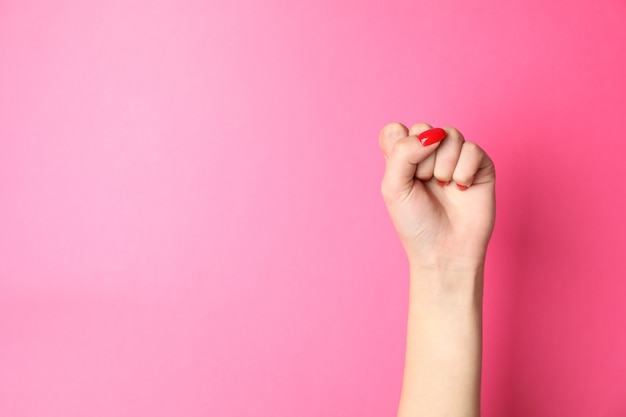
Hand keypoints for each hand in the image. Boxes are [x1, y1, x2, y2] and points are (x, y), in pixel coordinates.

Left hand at [379, 122, 495, 269]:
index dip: (399, 147)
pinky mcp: (479, 165)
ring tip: (444, 186)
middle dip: (422, 160)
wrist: (445, 251)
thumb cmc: (416, 223)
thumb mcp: (394, 188)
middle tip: (425, 184)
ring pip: (450, 134)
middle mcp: (428, 154)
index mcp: (403, 158)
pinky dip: (464, 171)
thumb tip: (432, 133)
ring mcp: (455, 158)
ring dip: (444, 165)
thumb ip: (402, 153)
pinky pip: (472, 149)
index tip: (404, 173)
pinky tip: (462, 188)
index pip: (395, 130)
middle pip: (424, 128)